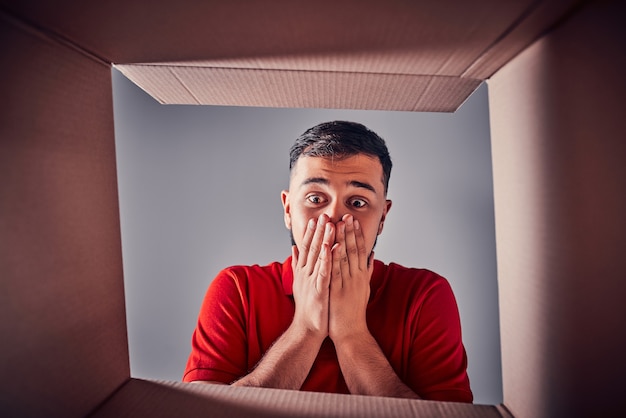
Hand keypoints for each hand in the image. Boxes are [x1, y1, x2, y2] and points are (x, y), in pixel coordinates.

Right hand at [291, 214, 334, 339]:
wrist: (307, 328)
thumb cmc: (308, 306)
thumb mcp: (301, 282)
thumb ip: (297, 264)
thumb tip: (293, 248)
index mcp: (304, 271)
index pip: (308, 248)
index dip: (312, 233)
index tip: (317, 218)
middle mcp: (306, 273)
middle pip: (312, 248)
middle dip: (318, 231)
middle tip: (323, 215)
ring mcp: (312, 281)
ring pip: (318, 256)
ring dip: (324, 239)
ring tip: (329, 224)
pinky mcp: (319, 289)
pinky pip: (324, 271)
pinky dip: (327, 258)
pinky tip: (331, 247)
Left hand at [329, 214, 373, 342]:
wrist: (351, 332)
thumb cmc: (354, 311)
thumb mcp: (364, 288)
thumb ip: (368, 271)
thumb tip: (373, 255)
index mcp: (361, 275)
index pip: (360, 250)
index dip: (357, 234)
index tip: (353, 219)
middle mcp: (356, 277)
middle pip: (353, 250)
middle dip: (349, 232)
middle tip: (346, 215)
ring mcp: (347, 284)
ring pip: (344, 258)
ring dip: (341, 240)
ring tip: (338, 224)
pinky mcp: (337, 291)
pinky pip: (335, 271)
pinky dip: (332, 258)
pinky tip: (330, 247)